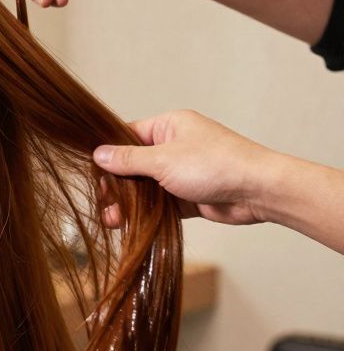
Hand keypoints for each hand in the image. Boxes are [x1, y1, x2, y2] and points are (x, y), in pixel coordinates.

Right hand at [94, 110, 278, 226]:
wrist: (258, 191)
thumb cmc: (216, 165)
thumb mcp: (163, 160)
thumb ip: (128, 159)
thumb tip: (99, 154)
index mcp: (169, 127)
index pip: (127, 135)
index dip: (109, 153)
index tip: (92, 172)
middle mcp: (174, 147)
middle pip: (133, 164)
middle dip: (116, 184)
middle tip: (102, 201)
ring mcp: (181, 172)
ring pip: (144, 187)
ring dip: (127, 202)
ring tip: (111, 219)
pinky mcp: (187, 196)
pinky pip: (158, 204)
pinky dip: (144, 213)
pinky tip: (126, 224)